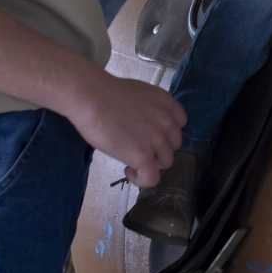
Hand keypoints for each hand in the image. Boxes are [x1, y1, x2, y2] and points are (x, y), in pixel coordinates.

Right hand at [62, 69, 184, 188]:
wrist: (91, 97)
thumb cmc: (104, 93)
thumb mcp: (138, 94)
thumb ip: (149, 110)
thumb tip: (143, 125)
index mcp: (166, 103)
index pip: (179, 124)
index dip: (164, 133)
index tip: (148, 134)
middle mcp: (167, 121)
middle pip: (173, 145)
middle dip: (157, 148)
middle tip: (136, 147)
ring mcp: (157, 140)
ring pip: (165, 162)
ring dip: (150, 163)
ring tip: (130, 159)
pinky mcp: (144, 156)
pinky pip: (152, 178)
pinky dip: (141, 179)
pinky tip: (128, 170)